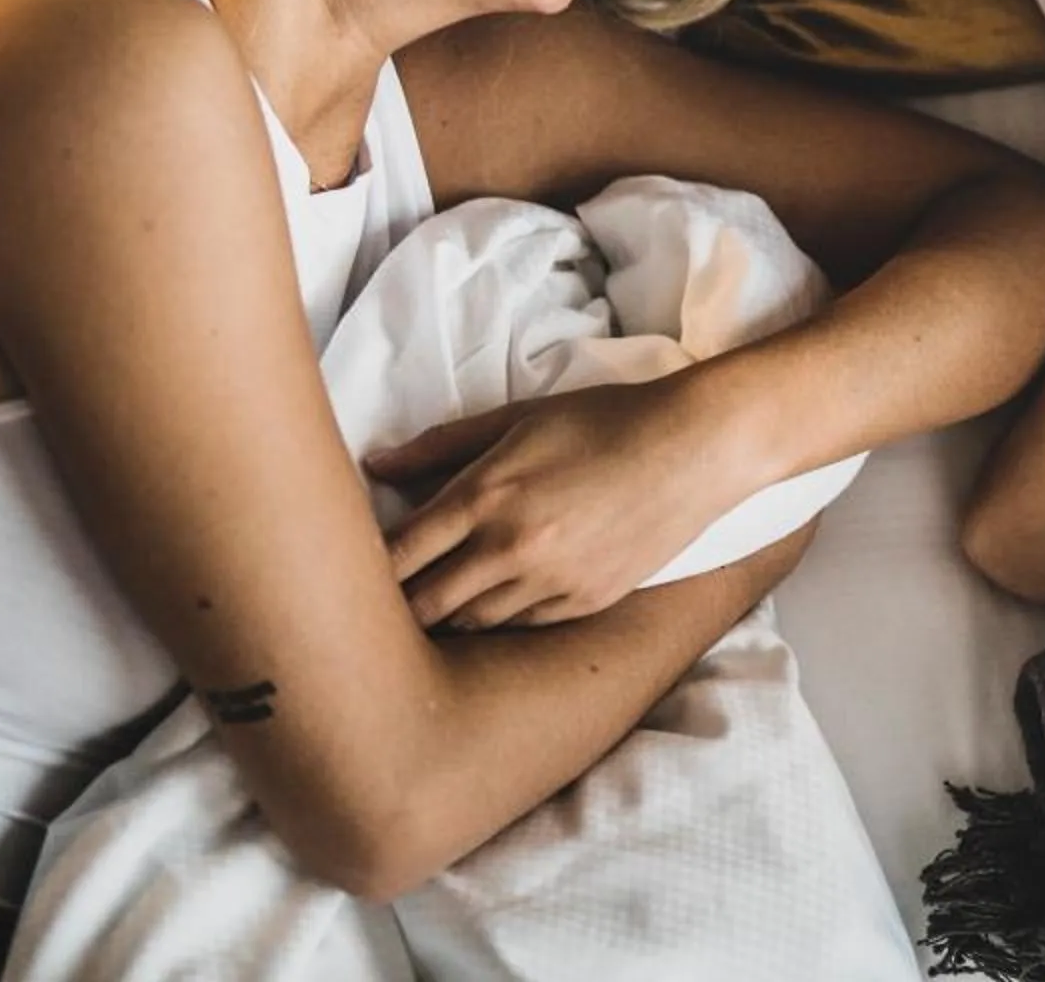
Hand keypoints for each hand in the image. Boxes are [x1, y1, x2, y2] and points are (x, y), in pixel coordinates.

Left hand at [367, 373, 767, 631]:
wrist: (695, 448)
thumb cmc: (605, 420)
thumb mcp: (520, 418)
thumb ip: (443, 445)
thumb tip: (375, 464)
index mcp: (485, 496)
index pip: (397, 555)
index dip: (364, 571)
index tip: (349, 570)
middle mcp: (510, 548)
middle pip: (422, 606)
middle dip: (395, 607)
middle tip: (376, 603)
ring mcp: (549, 583)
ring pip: (469, 625)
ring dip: (446, 616)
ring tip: (431, 604)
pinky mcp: (583, 604)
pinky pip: (520, 626)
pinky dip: (499, 617)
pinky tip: (494, 599)